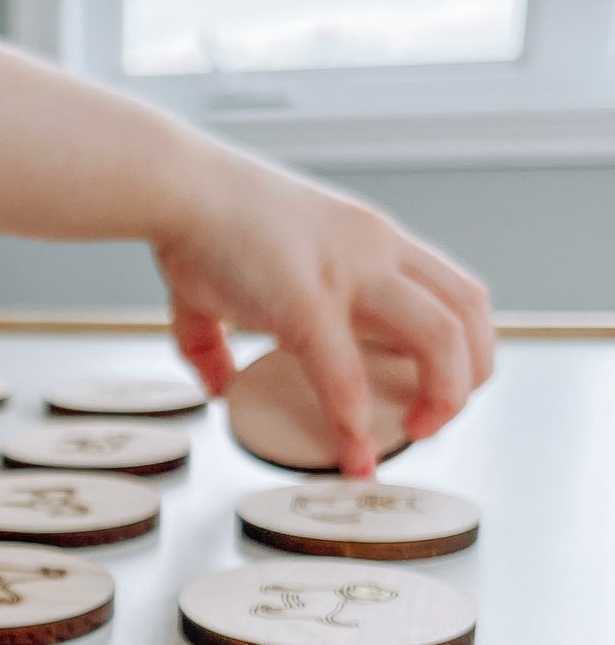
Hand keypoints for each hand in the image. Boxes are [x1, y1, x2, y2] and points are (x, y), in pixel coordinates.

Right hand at [152, 141, 492, 475]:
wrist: (175, 189)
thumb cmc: (200, 227)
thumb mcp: (225, 287)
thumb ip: (218, 343)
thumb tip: (218, 386)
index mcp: (369, 242)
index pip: (453, 291)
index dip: (461, 351)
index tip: (430, 396)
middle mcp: (375, 251)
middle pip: (470, 311)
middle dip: (468, 378)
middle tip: (429, 423)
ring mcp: (348, 272)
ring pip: (442, 335)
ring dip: (442, 396)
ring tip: (412, 436)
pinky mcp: (306, 300)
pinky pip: (345, 372)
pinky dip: (353, 422)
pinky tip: (351, 455)